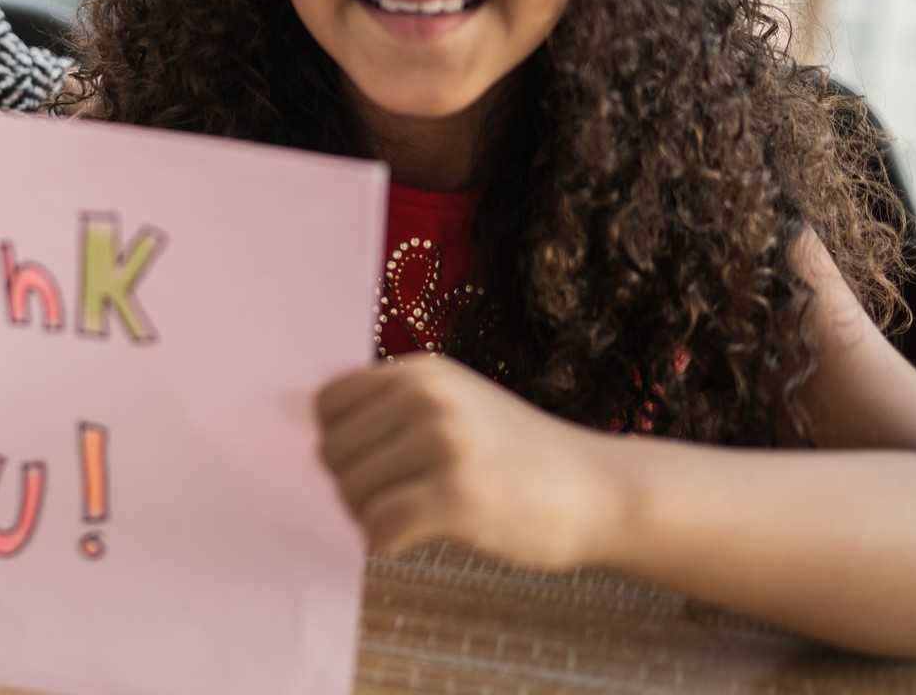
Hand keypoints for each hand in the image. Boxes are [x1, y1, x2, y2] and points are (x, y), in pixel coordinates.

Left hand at [315, 353, 623, 569]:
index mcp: (420, 372)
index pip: (327, 404)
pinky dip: (387, 544)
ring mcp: (442, 444)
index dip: (341, 443)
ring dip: (371, 517)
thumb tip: (317, 442)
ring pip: (352, 493)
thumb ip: (394, 410)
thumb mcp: (457, 404)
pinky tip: (416, 539)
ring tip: (414, 517)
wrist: (598, 489)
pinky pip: (378, 528)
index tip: (374, 466)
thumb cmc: (517, 457)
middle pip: (332, 452)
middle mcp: (426, 398)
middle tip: (397, 499)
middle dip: (355, 486)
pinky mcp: (456, 496)